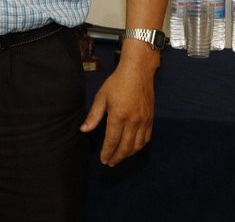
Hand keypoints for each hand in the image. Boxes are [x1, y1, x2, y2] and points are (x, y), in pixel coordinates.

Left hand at [79, 42, 158, 165]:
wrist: (138, 72)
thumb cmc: (117, 83)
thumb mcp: (101, 97)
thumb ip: (93, 116)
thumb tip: (84, 130)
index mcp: (118, 116)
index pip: (112, 140)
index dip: (107, 152)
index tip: (103, 160)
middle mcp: (133, 121)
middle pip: (125, 146)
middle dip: (117, 157)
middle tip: (110, 163)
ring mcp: (144, 121)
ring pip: (137, 145)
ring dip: (128, 154)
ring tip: (119, 158)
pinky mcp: (150, 119)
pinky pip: (146, 138)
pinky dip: (139, 147)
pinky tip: (133, 148)